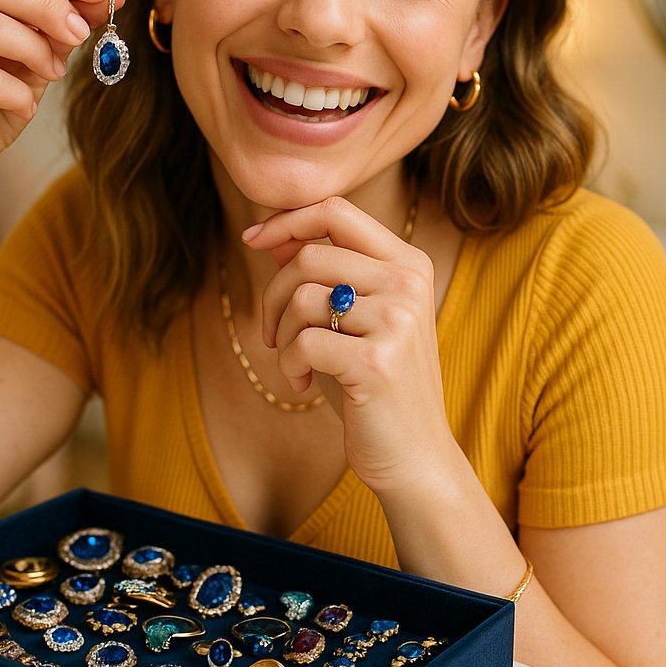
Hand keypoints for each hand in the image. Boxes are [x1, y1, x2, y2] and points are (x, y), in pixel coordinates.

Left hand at [246, 196, 458, 493]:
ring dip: (280, 334)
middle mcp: (408, 283)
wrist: (413, 456)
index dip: (286, 219)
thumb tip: (273, 234)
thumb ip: (321, 274)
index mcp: (408, 263)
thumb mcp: (348, 320)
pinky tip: (304, 384)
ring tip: (296, 364)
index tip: (252, 240)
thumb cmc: (373, 385)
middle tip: (270, 333)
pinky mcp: (377, 361)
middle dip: (272, 294)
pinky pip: (302, 342)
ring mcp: (397, 320)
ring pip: (302, 296)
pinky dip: (288, 365)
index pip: (336, 211)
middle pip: (310, 254)